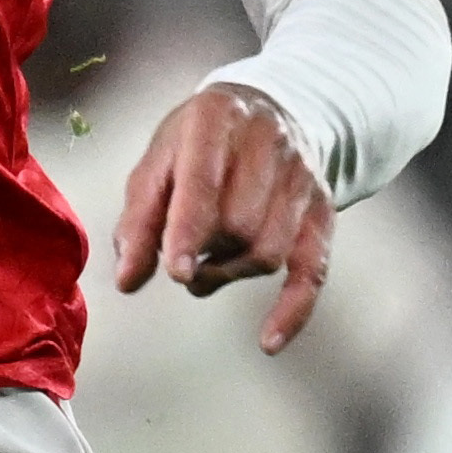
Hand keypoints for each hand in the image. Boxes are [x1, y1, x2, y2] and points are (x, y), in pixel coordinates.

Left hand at [105, 81, 338, 354]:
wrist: (269, 111)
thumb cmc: (199, 144)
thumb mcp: (158, 164)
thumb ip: (139, 221)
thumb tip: (128, 280)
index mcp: (215, 119)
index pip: (205, 182)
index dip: (188, 231)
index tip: (176, 271)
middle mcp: (268, 142)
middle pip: (239, 223)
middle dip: (204, 253)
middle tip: (185, 258)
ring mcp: (301, 176)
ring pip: (267, 251)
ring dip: (229, 273)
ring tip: (209, 266)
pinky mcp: (323, 209)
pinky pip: (312, 271)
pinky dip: (291, 310)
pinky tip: (269, 341)